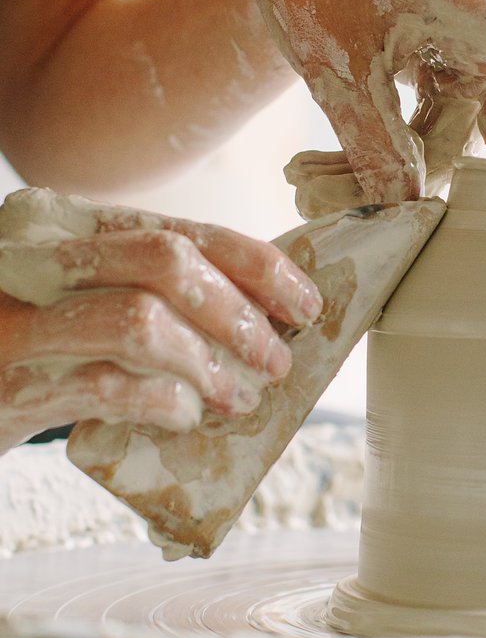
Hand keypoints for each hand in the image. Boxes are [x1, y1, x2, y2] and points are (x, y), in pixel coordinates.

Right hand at [0, 189, 321, 455]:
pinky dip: (164, 401)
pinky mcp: (15, 384)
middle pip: (167, 262)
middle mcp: (35, 257)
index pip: (181, 229)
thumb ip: (146, 287)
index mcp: (61, 223)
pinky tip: (183, 414)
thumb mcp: (75, 295)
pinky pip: (110, 385)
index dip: (256, 265)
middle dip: (240, 314)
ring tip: (239, 396)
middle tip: (276, 360)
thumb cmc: (30, 345)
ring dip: (208, 364)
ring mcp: (21, 319)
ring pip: (142, 322)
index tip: (305, 302)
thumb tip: (263, 309)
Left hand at [225, 0, 485, 204]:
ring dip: (444, 178)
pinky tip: (365, 182)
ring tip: (385, 203)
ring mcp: (469, 58)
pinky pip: (448, 136)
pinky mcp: (446, 78)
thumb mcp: (336, 72)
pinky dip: (417, 163)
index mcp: (473, 5)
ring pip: (480, 140)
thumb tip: (411, 218)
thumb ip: (374, 147)